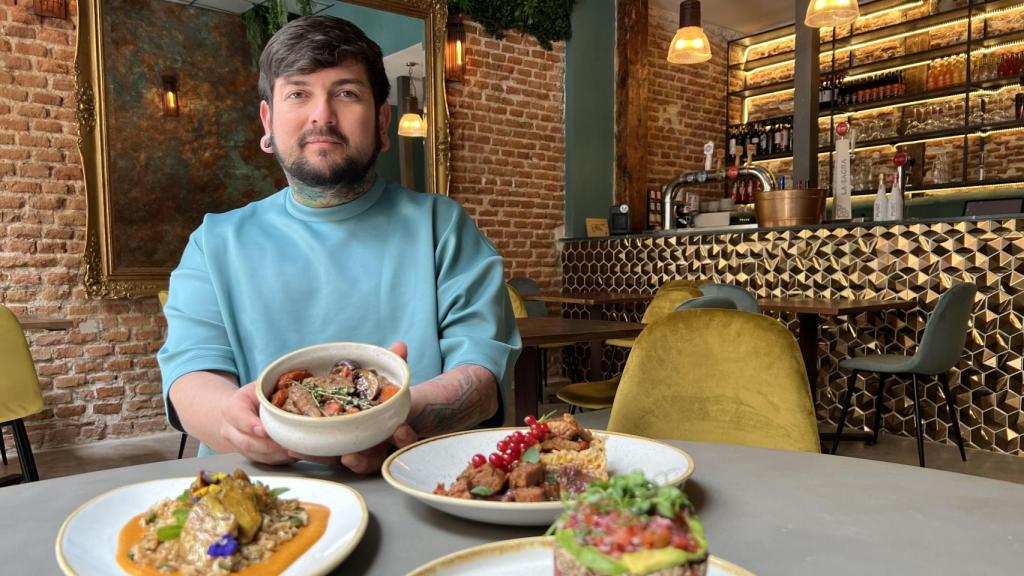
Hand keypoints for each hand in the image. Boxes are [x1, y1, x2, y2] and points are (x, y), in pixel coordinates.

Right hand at [219, 381, 295, 464]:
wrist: (239, 411)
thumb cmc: (253, 397)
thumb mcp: (259, 387)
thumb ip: (271, 389)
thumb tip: (295, 391)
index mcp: (232, 408)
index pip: (239, 418)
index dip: (251, 425)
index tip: (264, 430)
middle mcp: (231, 430)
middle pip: (247, 442)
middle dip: (269, 445)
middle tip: (287, 443)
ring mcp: (238, 445)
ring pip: (256, 454)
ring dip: (277, 454)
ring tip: (295, 449)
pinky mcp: (249, 455)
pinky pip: (264, 461)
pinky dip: (280, 459)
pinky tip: (293, 453)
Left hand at [290, 341, 418, 473]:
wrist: (380, 412)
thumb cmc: (388, 399)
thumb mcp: (394, 381)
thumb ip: (399, 364)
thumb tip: (400, 345)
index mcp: (397, 433)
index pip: (405, 440)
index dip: (405, 438)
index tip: (401, 429)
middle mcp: (377, 450)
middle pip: (371, 462)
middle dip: (361, 462)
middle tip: (350, 457)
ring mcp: (355, 454)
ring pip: (341, 462)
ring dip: (323, 459)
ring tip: (305, 453)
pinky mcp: (336, 452)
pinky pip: (323, 455)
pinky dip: (308, 452)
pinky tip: (291, 447)